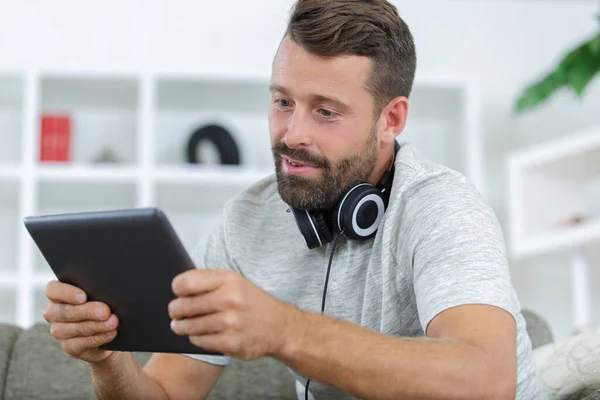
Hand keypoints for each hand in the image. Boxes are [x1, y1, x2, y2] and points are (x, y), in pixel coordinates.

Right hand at [44, 280, 118, 363]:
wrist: (108, 329)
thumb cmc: (102, 303)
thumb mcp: (99, 293)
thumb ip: (97, 289)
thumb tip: (107, 289)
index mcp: (58, 294)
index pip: (52, 290)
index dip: (66, 293)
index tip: (83, 297)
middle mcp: (54, 312)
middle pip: (64, 311)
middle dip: (87, 311)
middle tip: (105, 312)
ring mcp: (59, 331)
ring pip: (74, 328)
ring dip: (96, 326)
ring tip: (113, 323)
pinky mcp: (69, 346)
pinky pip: (81, 343)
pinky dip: (98, 338)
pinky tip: (110, 333)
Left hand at [168, 269, 296, 360]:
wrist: (279, 327)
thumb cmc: (251, 302)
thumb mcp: (235, 281)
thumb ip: (208, 281)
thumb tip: (178, 288)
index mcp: (229, 280)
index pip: (186, 283)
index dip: (177, 288)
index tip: (178, 292)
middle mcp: (229, 300)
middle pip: (184, 306)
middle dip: (175, 310)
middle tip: (175, 312)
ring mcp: (230, 324)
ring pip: (189, 326)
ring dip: (181, 326)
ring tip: (181, 325)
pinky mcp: (230, 343)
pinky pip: (199, 341)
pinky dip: (195, 338)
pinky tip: (200, 333)